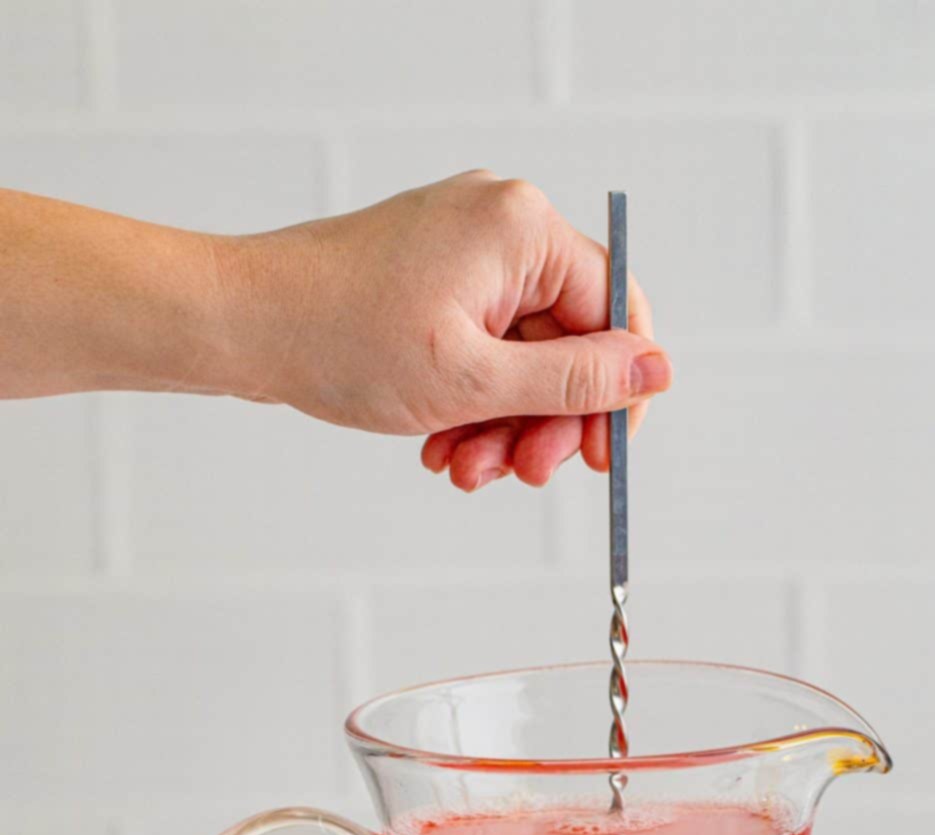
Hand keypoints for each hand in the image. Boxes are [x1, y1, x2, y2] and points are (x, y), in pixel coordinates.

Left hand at [224, 171, 671, 489]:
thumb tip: (658, 372)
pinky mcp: (436, 279)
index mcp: (524, 229)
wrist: (241, 325)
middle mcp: (502, 225)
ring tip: (462, 466)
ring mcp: (466, 250)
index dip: (618, 394)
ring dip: (503, 425)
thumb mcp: (476, 380)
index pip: (616, 310)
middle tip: (523, 474)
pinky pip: (483, 350)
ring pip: (524, 357)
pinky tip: (440, 444)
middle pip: (569, 341)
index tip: (604, 459)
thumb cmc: (341, 339)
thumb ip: (576, 382)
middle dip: (545, 421)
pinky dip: (471, 404)